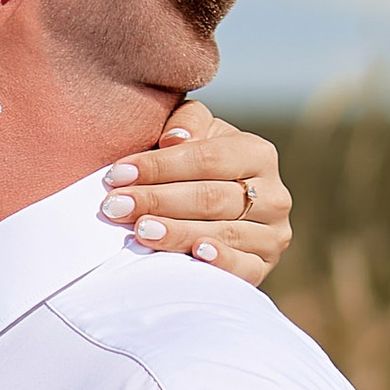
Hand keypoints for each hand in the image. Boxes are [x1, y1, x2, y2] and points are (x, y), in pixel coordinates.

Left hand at [100, 103, 292, 282]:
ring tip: (140, 231)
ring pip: (223, 232)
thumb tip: (174, 138)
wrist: (216, 211)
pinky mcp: (264, 266)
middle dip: (158, 201)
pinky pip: (244, 267)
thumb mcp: (195, 134)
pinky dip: (220, 261)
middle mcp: (273, 194)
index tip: (118, 174)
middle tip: (115, 206)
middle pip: (210, 197)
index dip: (160, 166)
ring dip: (177, 232)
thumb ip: (186, 122)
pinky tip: (195, 254)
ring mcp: (272, 234)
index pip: (206, 159)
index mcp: (257, 153)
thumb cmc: (197, 167)